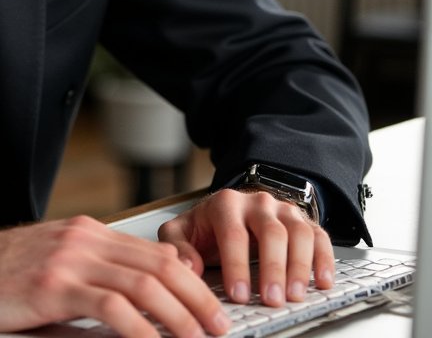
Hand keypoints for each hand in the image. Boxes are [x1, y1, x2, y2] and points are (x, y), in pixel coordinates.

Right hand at [0, 215, 230, 337]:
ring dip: (180, 316)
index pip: (155, 251)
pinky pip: (111, 305)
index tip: (213, 309)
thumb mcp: (54, 266)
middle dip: (199, 299)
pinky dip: (142, 329)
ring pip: (144, 281)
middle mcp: (84, 237)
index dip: (192, 281)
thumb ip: (95, 274)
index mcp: (87, 231)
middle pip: (160, 263)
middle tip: (221, 329)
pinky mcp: (53, 283)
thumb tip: (141, 300)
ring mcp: (69, 258)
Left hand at [158, 188, 335, 307]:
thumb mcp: (182, 232)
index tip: (239, 294)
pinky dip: (325, 259)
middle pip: (270, 231)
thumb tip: (188, 266)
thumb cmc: (207, 227)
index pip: (233, 233)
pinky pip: (319, 236)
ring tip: (295, 296)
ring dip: (299, 266)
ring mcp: (283, 210)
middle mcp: (256, 202)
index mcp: (225, 204)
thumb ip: (177, 246)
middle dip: (272, 268)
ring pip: (298, 232)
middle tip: (271, 299)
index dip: (236, 265)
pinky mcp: (303, 222)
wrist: (231, 210)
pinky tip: (323, 282)